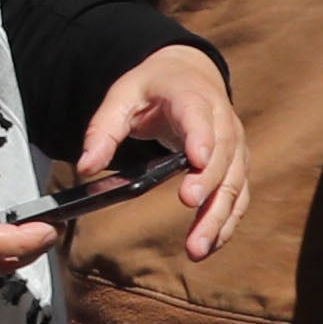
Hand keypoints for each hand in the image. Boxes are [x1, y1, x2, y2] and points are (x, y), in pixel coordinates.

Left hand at [72, 42, 247, 259]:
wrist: (189, 76)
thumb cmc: (153, 88)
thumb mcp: (121, 97)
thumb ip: (103, 130)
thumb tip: (85, 168)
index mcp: (192, 97)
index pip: (199, 116)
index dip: (201, 137)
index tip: (195, 161)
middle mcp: (221, 121)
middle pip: (222, 155)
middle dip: (208, 184)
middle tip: (190, 207)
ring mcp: (234, 146)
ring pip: (233, 182)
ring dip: (218, 216)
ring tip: (197, 247)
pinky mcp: (236, 166)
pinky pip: (237, 196)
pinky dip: (225, 222)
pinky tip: (209, 245)